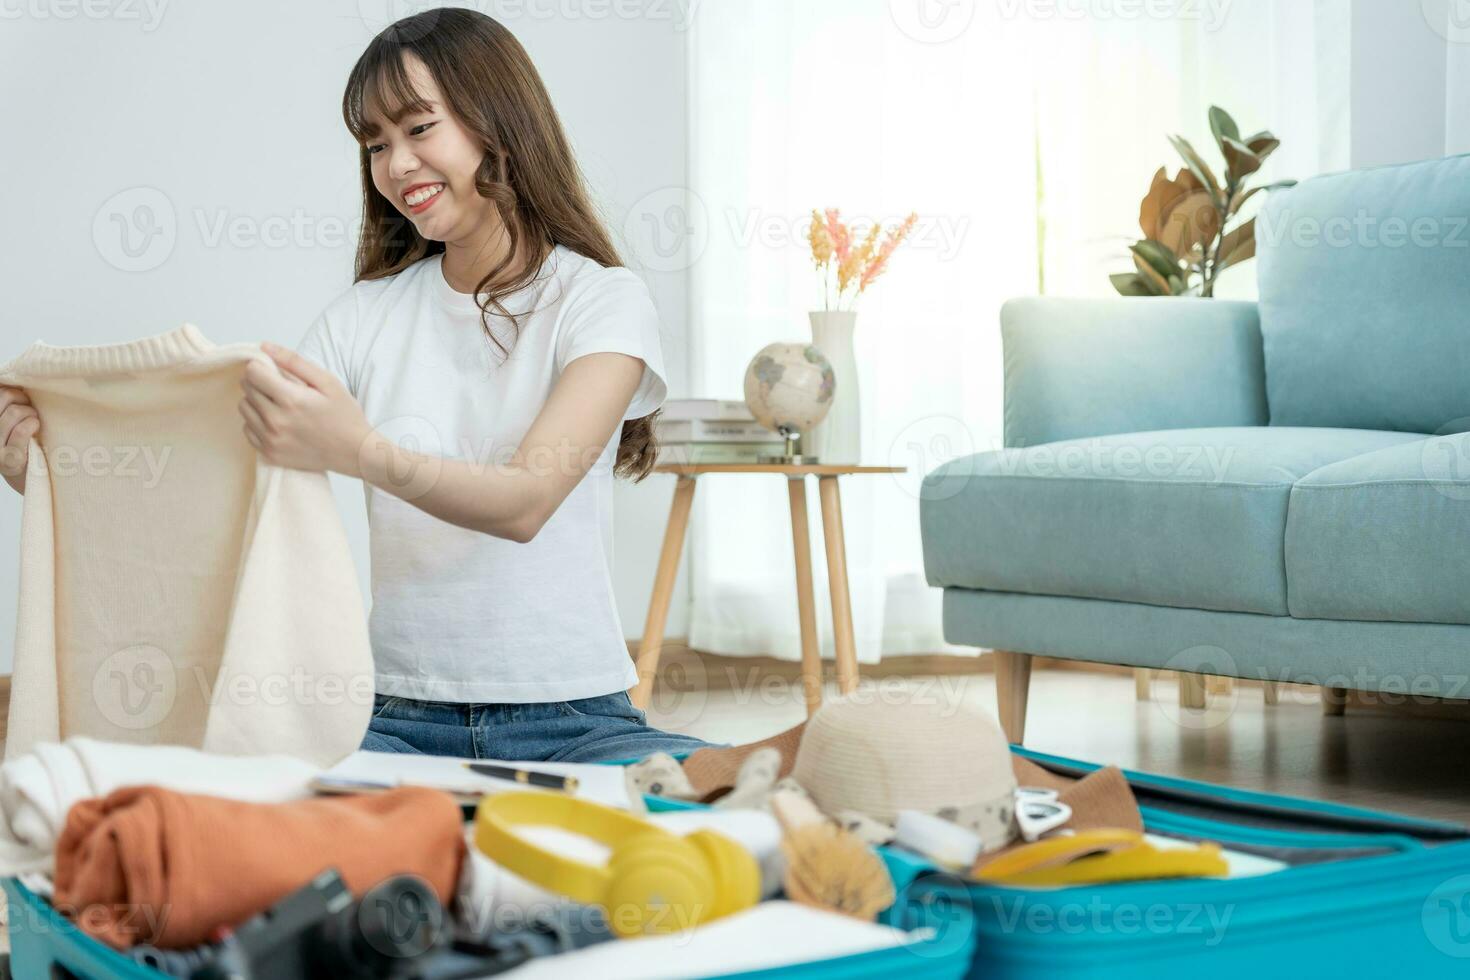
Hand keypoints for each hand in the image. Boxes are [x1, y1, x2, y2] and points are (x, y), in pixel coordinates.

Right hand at [0, 384, 40, 481]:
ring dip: (32, 414)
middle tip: (32, 410)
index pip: (0, 391)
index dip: (12, 388)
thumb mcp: (12, 423)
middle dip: (25, 399)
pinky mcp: (8, 460)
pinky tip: (36, 427)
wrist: (35, 483)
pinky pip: (22, 430)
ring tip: (35, 422)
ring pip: (15, 411)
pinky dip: (32, 424)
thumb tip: (15, 381)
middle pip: (6, 396)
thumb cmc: (28, 447)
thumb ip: (10, 405)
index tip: (22, 396)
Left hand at [239, 343, 372, 476]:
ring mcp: (271, 439)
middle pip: (247, 389)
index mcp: (291, 399)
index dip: (261, 366)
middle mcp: (276, 420)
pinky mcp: (269, 453)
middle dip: (259, 382)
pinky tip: (276, 421)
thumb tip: (265, 346)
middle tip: (280, 388)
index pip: (252, 372)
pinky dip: (257, 422)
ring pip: (244, 408)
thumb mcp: (328, 381)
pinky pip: (247, 429)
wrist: (353, 453)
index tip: (273, 371)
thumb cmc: (344, 416)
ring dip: (256, 401)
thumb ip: (295, 361)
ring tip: (278, 404)